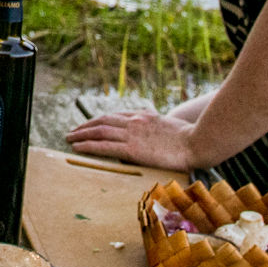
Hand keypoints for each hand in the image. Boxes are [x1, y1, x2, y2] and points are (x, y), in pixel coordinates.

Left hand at [66, 109, 199, 171]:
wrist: (198, 142)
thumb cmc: (189, 139)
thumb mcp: (168, 127)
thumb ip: (154, 128)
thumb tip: (146, 137)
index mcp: (143, 116)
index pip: (114, 117)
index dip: (99, 121)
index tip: (88, 125)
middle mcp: (134, 122)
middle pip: (103, 121)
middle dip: (85, 126)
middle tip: (72, 132)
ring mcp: (133, 134)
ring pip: (99, 131)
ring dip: (81, 134)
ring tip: (69, 138)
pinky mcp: (133, 149)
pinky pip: (104, 146)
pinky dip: (88, 146)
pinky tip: (78, 148)